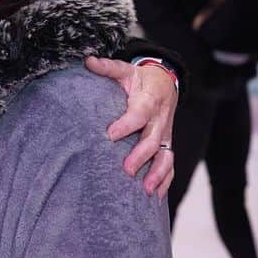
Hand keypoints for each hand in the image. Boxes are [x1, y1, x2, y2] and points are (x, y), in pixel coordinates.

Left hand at [84, 57, 176, 197]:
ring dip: (157, 174)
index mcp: (149, 100)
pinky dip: (165, 181)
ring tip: (145, 189)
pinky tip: (155, 197)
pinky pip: (170, 166)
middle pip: (154, 140)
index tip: (109, 134)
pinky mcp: (167, 146)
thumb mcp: (125, 70)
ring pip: (166, 157)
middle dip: (141, 155)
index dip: (127, 124)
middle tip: (126, 169)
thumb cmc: (140, 79)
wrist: (166, 83)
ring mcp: (166, 135)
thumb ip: (107, 67)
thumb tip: (87, 60)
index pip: (140, 113)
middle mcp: (160, 120)